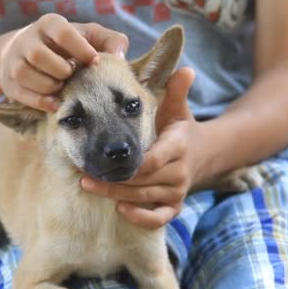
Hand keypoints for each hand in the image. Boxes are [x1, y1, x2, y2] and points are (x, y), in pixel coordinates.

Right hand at [0, 14, 128, 110]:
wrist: (27, 54)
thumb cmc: (68, 46)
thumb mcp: (90, 37)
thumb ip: (110, 41)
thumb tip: (119, 56)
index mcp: (49, 24)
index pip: (62, 33)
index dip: (81, 49)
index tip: (95, 62)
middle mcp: (28, 39)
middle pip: (39, 55)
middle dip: (61, 70)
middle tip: (73, 75)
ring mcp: (14, 60)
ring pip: (25, 73)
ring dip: (48, 86)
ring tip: (63, 88)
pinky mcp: (9, 82)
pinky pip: (20, 93)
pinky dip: (39, 101)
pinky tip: (56, 104)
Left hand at [81, 67, 205, 228]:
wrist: (202, 153)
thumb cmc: (179, 127)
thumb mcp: (177, 108)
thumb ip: (176, 91)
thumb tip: (186, 70)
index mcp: (178, 145)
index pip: (154, 160)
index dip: (131, 165)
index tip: (106, 161)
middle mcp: (179, 171)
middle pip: (144, 182)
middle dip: (114, 181)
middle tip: (84, 177)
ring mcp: (177, 191)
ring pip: (146, 199)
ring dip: (118, 196)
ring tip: (90, 187)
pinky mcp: (174, 206)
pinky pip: (159, 219)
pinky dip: (141, 218)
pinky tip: (121, 209)